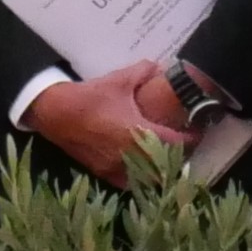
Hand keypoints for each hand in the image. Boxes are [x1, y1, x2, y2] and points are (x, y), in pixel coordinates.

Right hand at [28, 63, 188, 182]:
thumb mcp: (119, 79)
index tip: (197, 130)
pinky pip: (129, 182)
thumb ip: (144, 71)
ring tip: (163, 155)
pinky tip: (141, 166)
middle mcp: (130, 156)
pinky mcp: (103, 172)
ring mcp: (116, 168)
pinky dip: (139, 177)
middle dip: (178, 154)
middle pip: (167, 164)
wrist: (54, 112)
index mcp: (139, 134)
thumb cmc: (89, 97)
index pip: (177, 143)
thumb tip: (162, 68)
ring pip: (149, 177)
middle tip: (183, 141)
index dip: (193, 138)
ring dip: (159, 168)